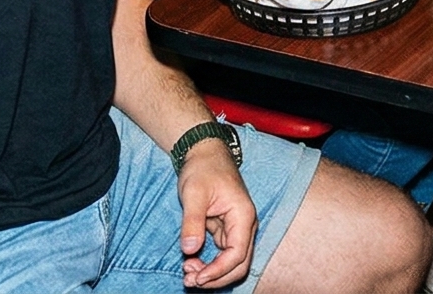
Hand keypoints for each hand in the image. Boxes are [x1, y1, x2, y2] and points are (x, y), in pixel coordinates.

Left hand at [174, 137, 257, 288]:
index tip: (197, 278)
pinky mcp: (226, 230)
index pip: (237, 254)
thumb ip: (192, 222)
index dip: (218, 271)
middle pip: (239, 264)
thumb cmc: (202, 168)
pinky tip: (191, 262)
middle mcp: (245, 225)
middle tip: (190, 280)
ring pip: (231, 262)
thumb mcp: (194, 193)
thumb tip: (189, 250)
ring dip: (212, 273)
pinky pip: (222, 255)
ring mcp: (236, 229)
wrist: (204, 153)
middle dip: (216, 277)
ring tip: (187, 272)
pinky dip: (209, 263)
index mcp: (243, 216)